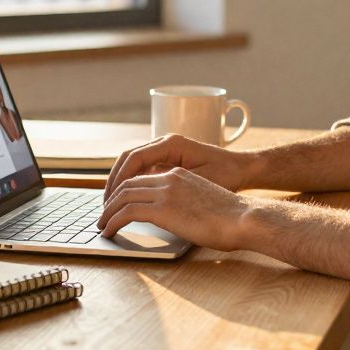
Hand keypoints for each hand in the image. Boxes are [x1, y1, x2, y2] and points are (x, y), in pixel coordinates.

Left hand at [96, 167, 248, 251]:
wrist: (244, 218)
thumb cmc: (232, 217)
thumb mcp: (204, 202)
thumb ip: (187, 204)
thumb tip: (179, 219)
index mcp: (179, 174)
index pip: (142, 178)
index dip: (125, 191)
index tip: (117, 205)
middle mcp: (170, 178)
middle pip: (127, 184)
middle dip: (111, 200)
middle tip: (103, 216)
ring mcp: (166, 192)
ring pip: (123, 196)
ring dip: (108, 212)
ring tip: (102, 226)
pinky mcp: (163, 209)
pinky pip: (127, 212)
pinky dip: (113, 222)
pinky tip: (109, 232)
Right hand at [103, 134, 255, 200]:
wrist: (244, 169)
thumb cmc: (227, 175)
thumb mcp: (199, 182)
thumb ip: (172, 185)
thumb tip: (145, 196)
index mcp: (171, 144)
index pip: (134, 158)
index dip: (119, 180)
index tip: (110, 200)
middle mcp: (166, 143)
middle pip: (128, 159)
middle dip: (114, 182)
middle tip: (105, 206)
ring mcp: (166, 151)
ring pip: (133, 164)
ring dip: (121, 183)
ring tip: (112, 205)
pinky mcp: (169, 160)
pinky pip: (144, 169)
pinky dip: (133, 183)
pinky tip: (128, 201)